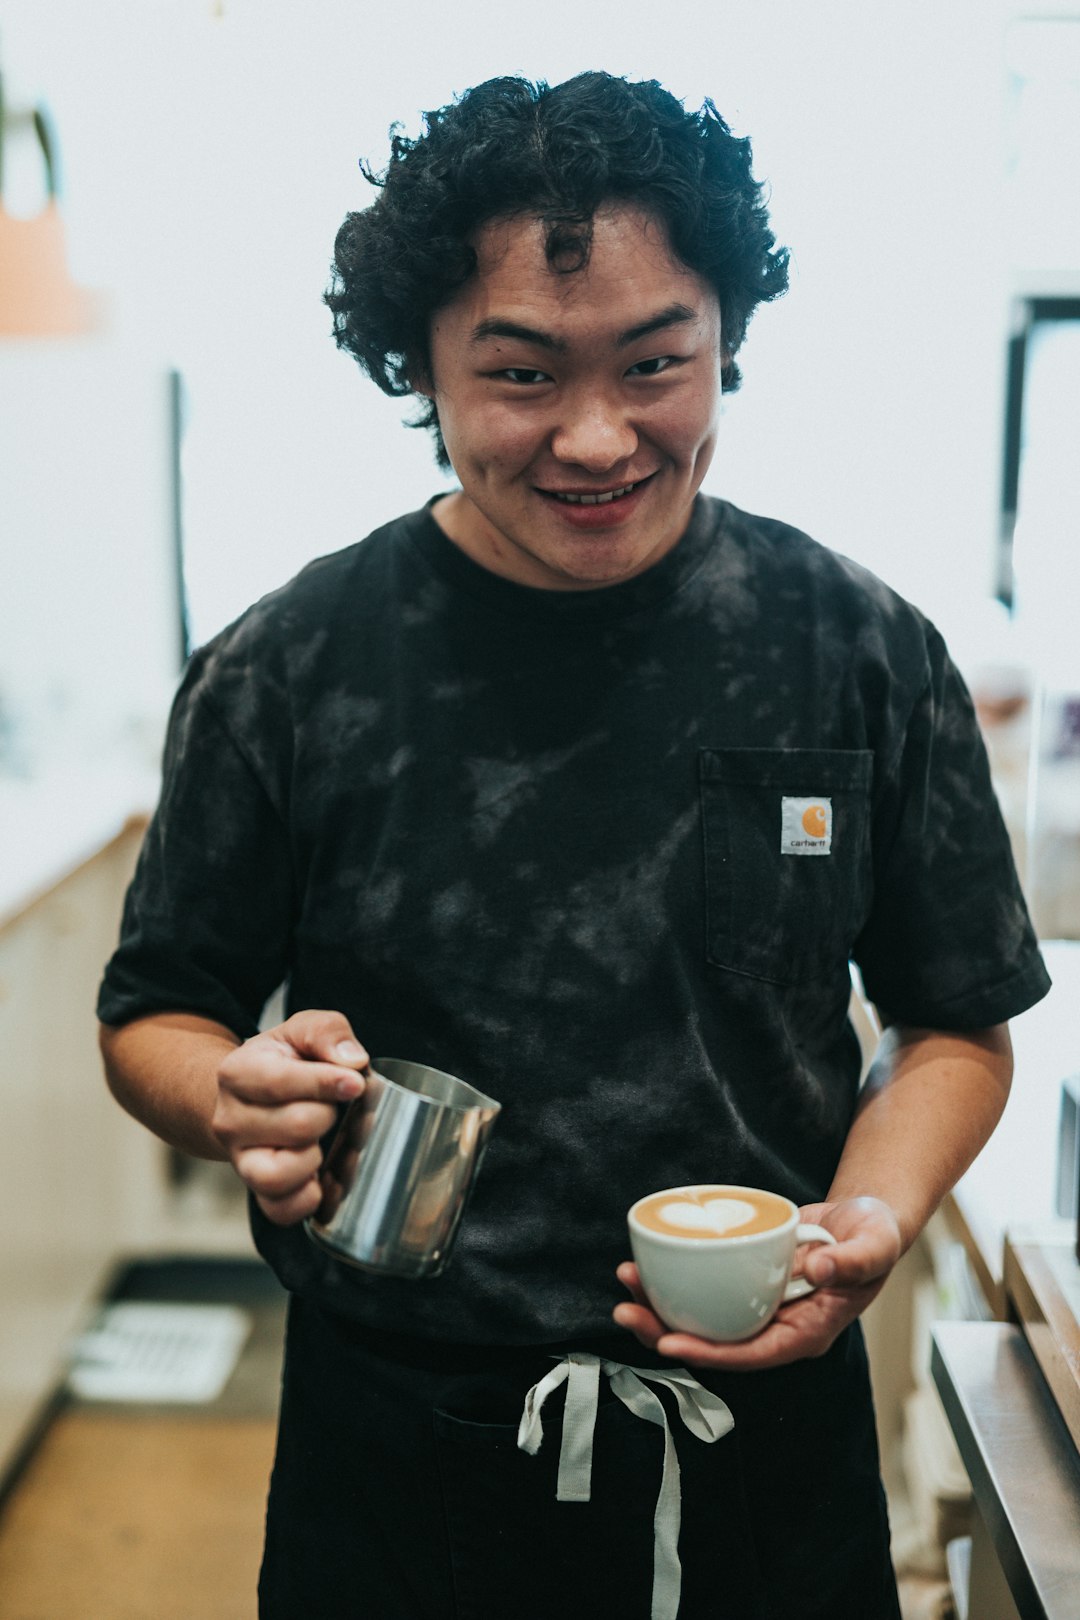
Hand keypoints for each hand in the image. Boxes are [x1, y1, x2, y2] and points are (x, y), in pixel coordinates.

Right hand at [212, 1010, 367, 1225]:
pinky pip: (281, 1210)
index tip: (355, 1083)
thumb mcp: (302, 1030)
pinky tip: (322, 1175)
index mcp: (238, 1073)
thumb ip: (327, 1032)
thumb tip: (352, 1062)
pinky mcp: (257, 1191)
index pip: (280, 1082)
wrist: (251, 1096)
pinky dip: (309, 1198)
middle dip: (331, 1116)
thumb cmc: (284, 1061)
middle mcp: (230, 1120)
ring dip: (317, 1158)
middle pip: (296, 1126)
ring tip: (323, 1141)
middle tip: (336, 1109)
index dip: (325, 1083)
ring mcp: (241, 1160)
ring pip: (280, 1175)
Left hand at [613, 1196, 902, 1370]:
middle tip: (624, 1311)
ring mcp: (759, 1305)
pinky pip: (707, 1288)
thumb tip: (820, 1265)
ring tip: (627, 1279)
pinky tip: (649, 1261)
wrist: (865, 1218)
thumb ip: (852, 1260)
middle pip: (715, 1341)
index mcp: (805, 1333)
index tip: (668, 1344)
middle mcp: (776, 1326)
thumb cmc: (875, 1237)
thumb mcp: (873, 1246)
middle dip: (666, 1332)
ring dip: (661, 1305)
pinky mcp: (747, 1280)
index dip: (709, 1353)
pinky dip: (677, 1277)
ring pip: (703, 1317)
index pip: (751, 1354)